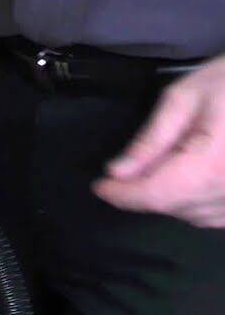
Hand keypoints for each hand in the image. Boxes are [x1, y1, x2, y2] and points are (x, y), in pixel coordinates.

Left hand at [95, 55, 224, 227]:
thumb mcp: (184, 98)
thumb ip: (150, 140)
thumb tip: (117, 172)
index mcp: (213, 164)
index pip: (156, 195)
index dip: (122, 195)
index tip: (101, 186)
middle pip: (172, 206)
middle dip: (143, 190)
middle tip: (136, 164)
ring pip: (192, 215)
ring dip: (170, 196)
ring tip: (172, 162)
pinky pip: (215, 216)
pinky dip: (195, 203)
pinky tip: (194, 176)